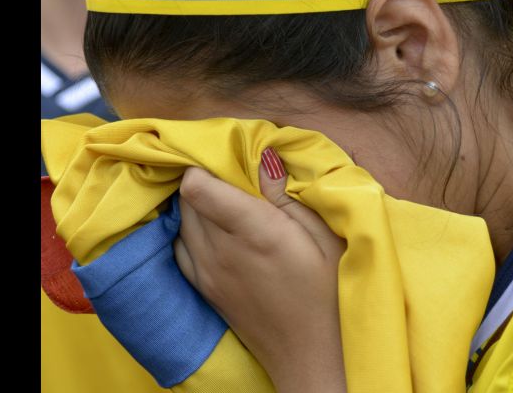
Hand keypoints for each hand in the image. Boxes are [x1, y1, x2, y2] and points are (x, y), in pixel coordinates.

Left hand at [173, 148, 346, 392]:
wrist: (313, 355)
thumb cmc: (330, 293)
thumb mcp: (324, 237)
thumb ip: (287, 196)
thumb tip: (264, 156)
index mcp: (252, 231)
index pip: (197, 184)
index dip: (209, 163)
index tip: (233, 158)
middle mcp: (219, 250)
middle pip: (187, 197)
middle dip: (207, 178)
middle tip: (238, 177)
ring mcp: (206, 272)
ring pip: (182, 220)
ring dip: (198, 204)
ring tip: (231, 203)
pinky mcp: (203, 288)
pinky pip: (181, 246)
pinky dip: (191, 230)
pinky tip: (217, 231)